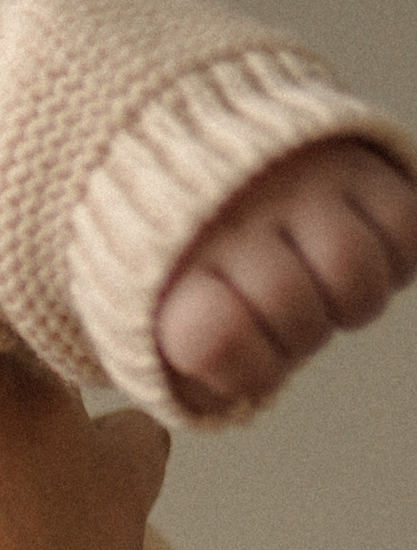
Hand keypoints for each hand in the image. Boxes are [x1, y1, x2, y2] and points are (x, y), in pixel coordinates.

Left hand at [153, 137, 416, 418]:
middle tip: (283, 317)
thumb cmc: (187, 268)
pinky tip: (363, 254)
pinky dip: (396, 258)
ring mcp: (300, 184)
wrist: (190, 151)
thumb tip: (233, 399)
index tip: (233, 347)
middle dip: (301, 338)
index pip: (215, 338)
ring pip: (358, 273)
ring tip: (326, 287)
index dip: (244, 367)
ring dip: (354, 302)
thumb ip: (188, 374)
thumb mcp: (158, 327)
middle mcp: (238, 218)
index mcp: (175, 266)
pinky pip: (405, 225)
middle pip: (299, 315)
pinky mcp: (356, 159)